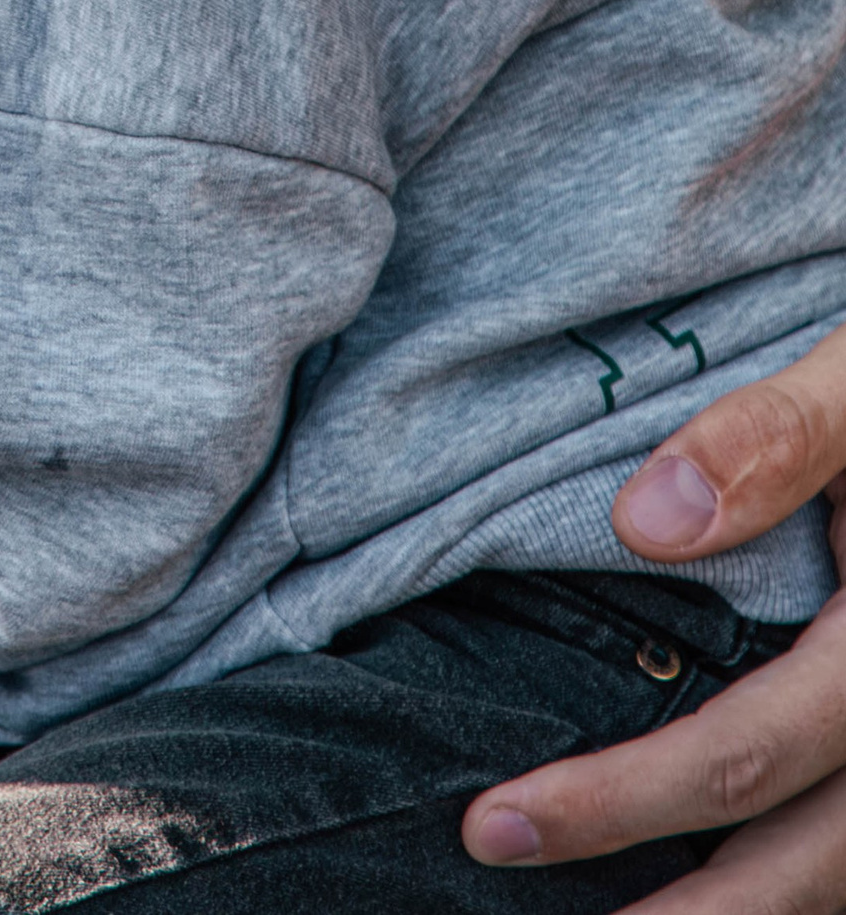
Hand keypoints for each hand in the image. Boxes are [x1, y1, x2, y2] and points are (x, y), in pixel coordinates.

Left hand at [463, 322, 845, 908]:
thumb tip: (645, 523)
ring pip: (828, 880)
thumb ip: (772, 439)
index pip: (747, 755)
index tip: (494, 820)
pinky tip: (683, 881)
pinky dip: (770, 882)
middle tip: (504, 873)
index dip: (620, 801)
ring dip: (721, 914)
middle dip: (660, 913)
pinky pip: (838, 847)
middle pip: (795, 867)